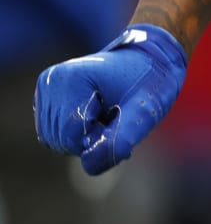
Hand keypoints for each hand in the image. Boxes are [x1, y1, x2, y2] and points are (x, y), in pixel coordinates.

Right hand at [34, 25, 187, 174]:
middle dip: (91, 138)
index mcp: (70, 80)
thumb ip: (120, 139)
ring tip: (108, 114)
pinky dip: (77, 134)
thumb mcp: (145, 111)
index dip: (99, 138)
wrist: (152, 58)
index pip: (71, 136)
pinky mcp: (47, 98)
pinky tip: (98, 116)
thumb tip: (88, 164)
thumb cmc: (151, 82)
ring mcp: (45, 89)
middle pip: (60, 140)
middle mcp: (51, 82)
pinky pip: (55, 134)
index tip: (122, 118)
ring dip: (84, 137)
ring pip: (55, 140)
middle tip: (117, 117)